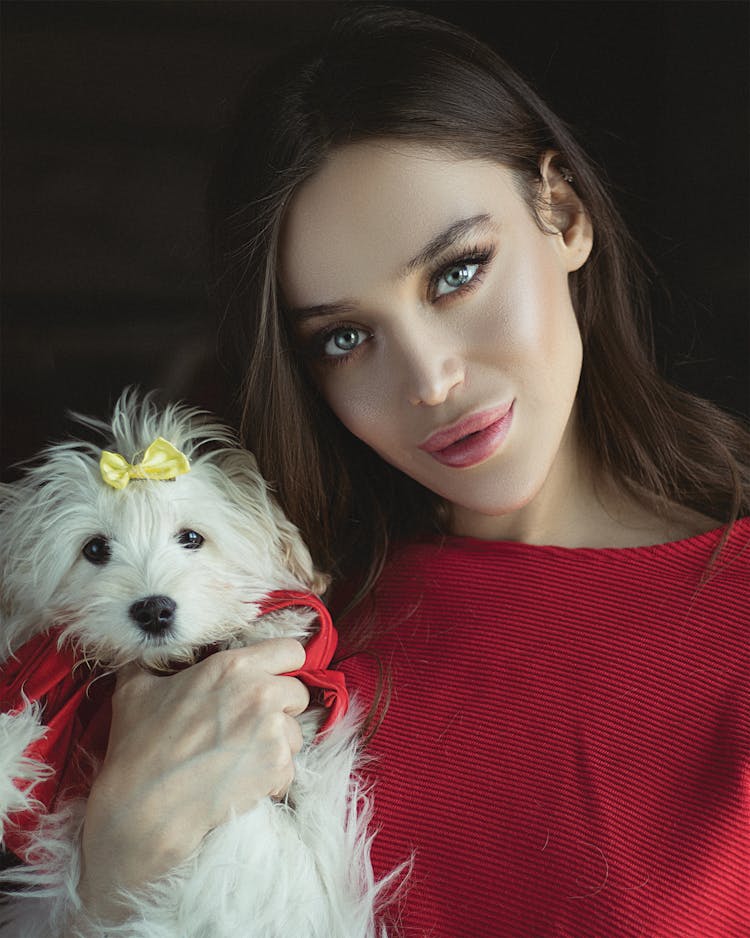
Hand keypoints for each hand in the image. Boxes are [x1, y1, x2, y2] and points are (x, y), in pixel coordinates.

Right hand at [77, 639, 308, 920]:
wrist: (144, 804)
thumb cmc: (139, 744)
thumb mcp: (136, 688)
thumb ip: (153, 662)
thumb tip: (146, 650)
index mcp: (234, 666)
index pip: (291, 651)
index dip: (283, 665)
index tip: (271, 679)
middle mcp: (261, 693)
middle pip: (298, 693)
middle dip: (281, 707)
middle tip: (251, 724)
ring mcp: (273, 731)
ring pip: (295, 733)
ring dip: (276, 745)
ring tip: (241, 757)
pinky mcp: (277, 767)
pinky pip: (289, 769)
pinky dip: (272, 778)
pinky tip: (242, 781)